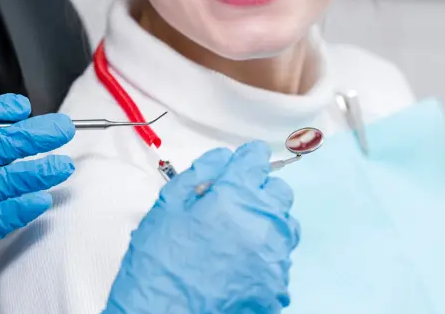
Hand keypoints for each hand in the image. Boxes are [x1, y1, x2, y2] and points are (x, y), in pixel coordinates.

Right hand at [104, 142, 300, 313]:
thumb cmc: (159, 266)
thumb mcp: (167, 207)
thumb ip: (198, 174)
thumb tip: (222, 159)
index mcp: (235, 198)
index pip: (256, 161)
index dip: (247, 158)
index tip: (244, 161)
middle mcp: (263, 225)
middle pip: (279, 192)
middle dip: (259, 191)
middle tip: (233, 202)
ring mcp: (274, 258)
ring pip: (284, 226)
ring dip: (266, 222)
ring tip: (235, 235)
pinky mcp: (276, 286)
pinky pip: (279, 260)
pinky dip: (263, 255)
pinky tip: (237, 263)